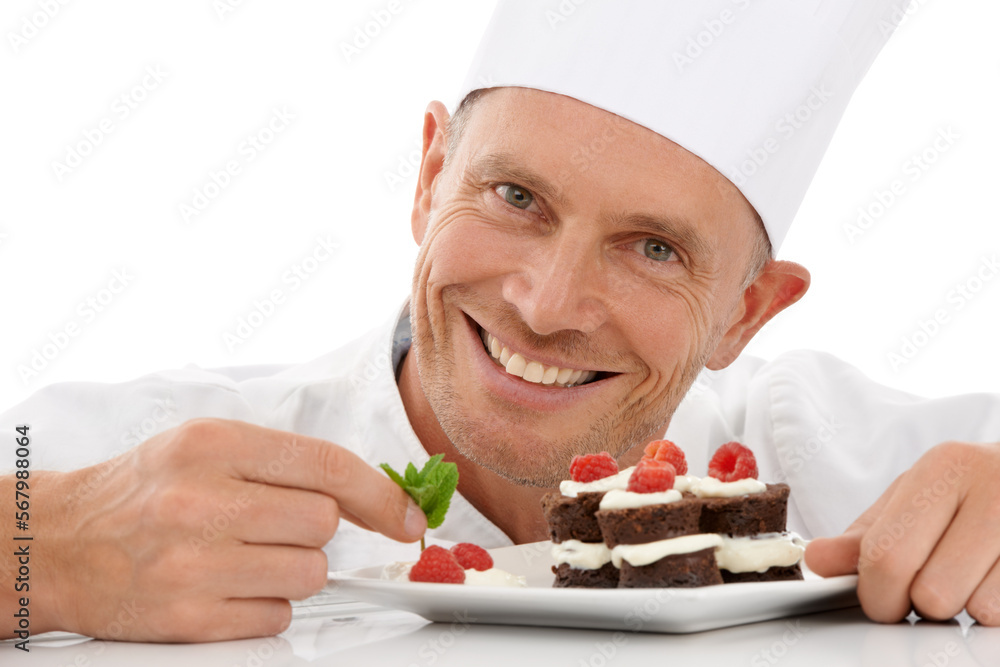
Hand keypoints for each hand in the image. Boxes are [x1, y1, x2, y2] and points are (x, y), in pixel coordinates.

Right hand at [14, 418, 425, 641]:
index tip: (406, 515)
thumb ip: (285, 463)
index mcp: (213, 443)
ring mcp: (194, 563)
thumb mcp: (207, 446)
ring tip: (244, 556)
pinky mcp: (188, 619)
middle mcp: (202, 500)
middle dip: (313, 532)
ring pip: (308, 574)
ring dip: (294, 571)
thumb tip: (373, 495)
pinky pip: (276, 617)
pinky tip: (225, 587)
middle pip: (322, 525)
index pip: (327, 464)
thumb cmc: (141, 490)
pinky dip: (265, 607)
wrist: (55, 542)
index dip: (380, 494)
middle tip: (271, 527)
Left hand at [806, 441, 999, 625]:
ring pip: (977, 609)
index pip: (887, 554)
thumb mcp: (912, 500)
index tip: (879, 599)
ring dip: (963, 607)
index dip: (876, 594)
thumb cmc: (969, 490)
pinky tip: (993, 579)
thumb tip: (816, 559)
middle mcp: (994, 487)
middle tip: (922, 592)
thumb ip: (864, 534)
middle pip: (930, 591)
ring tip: (966, 576)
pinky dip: (994, 608)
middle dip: (916, 606)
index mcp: (944, 468)